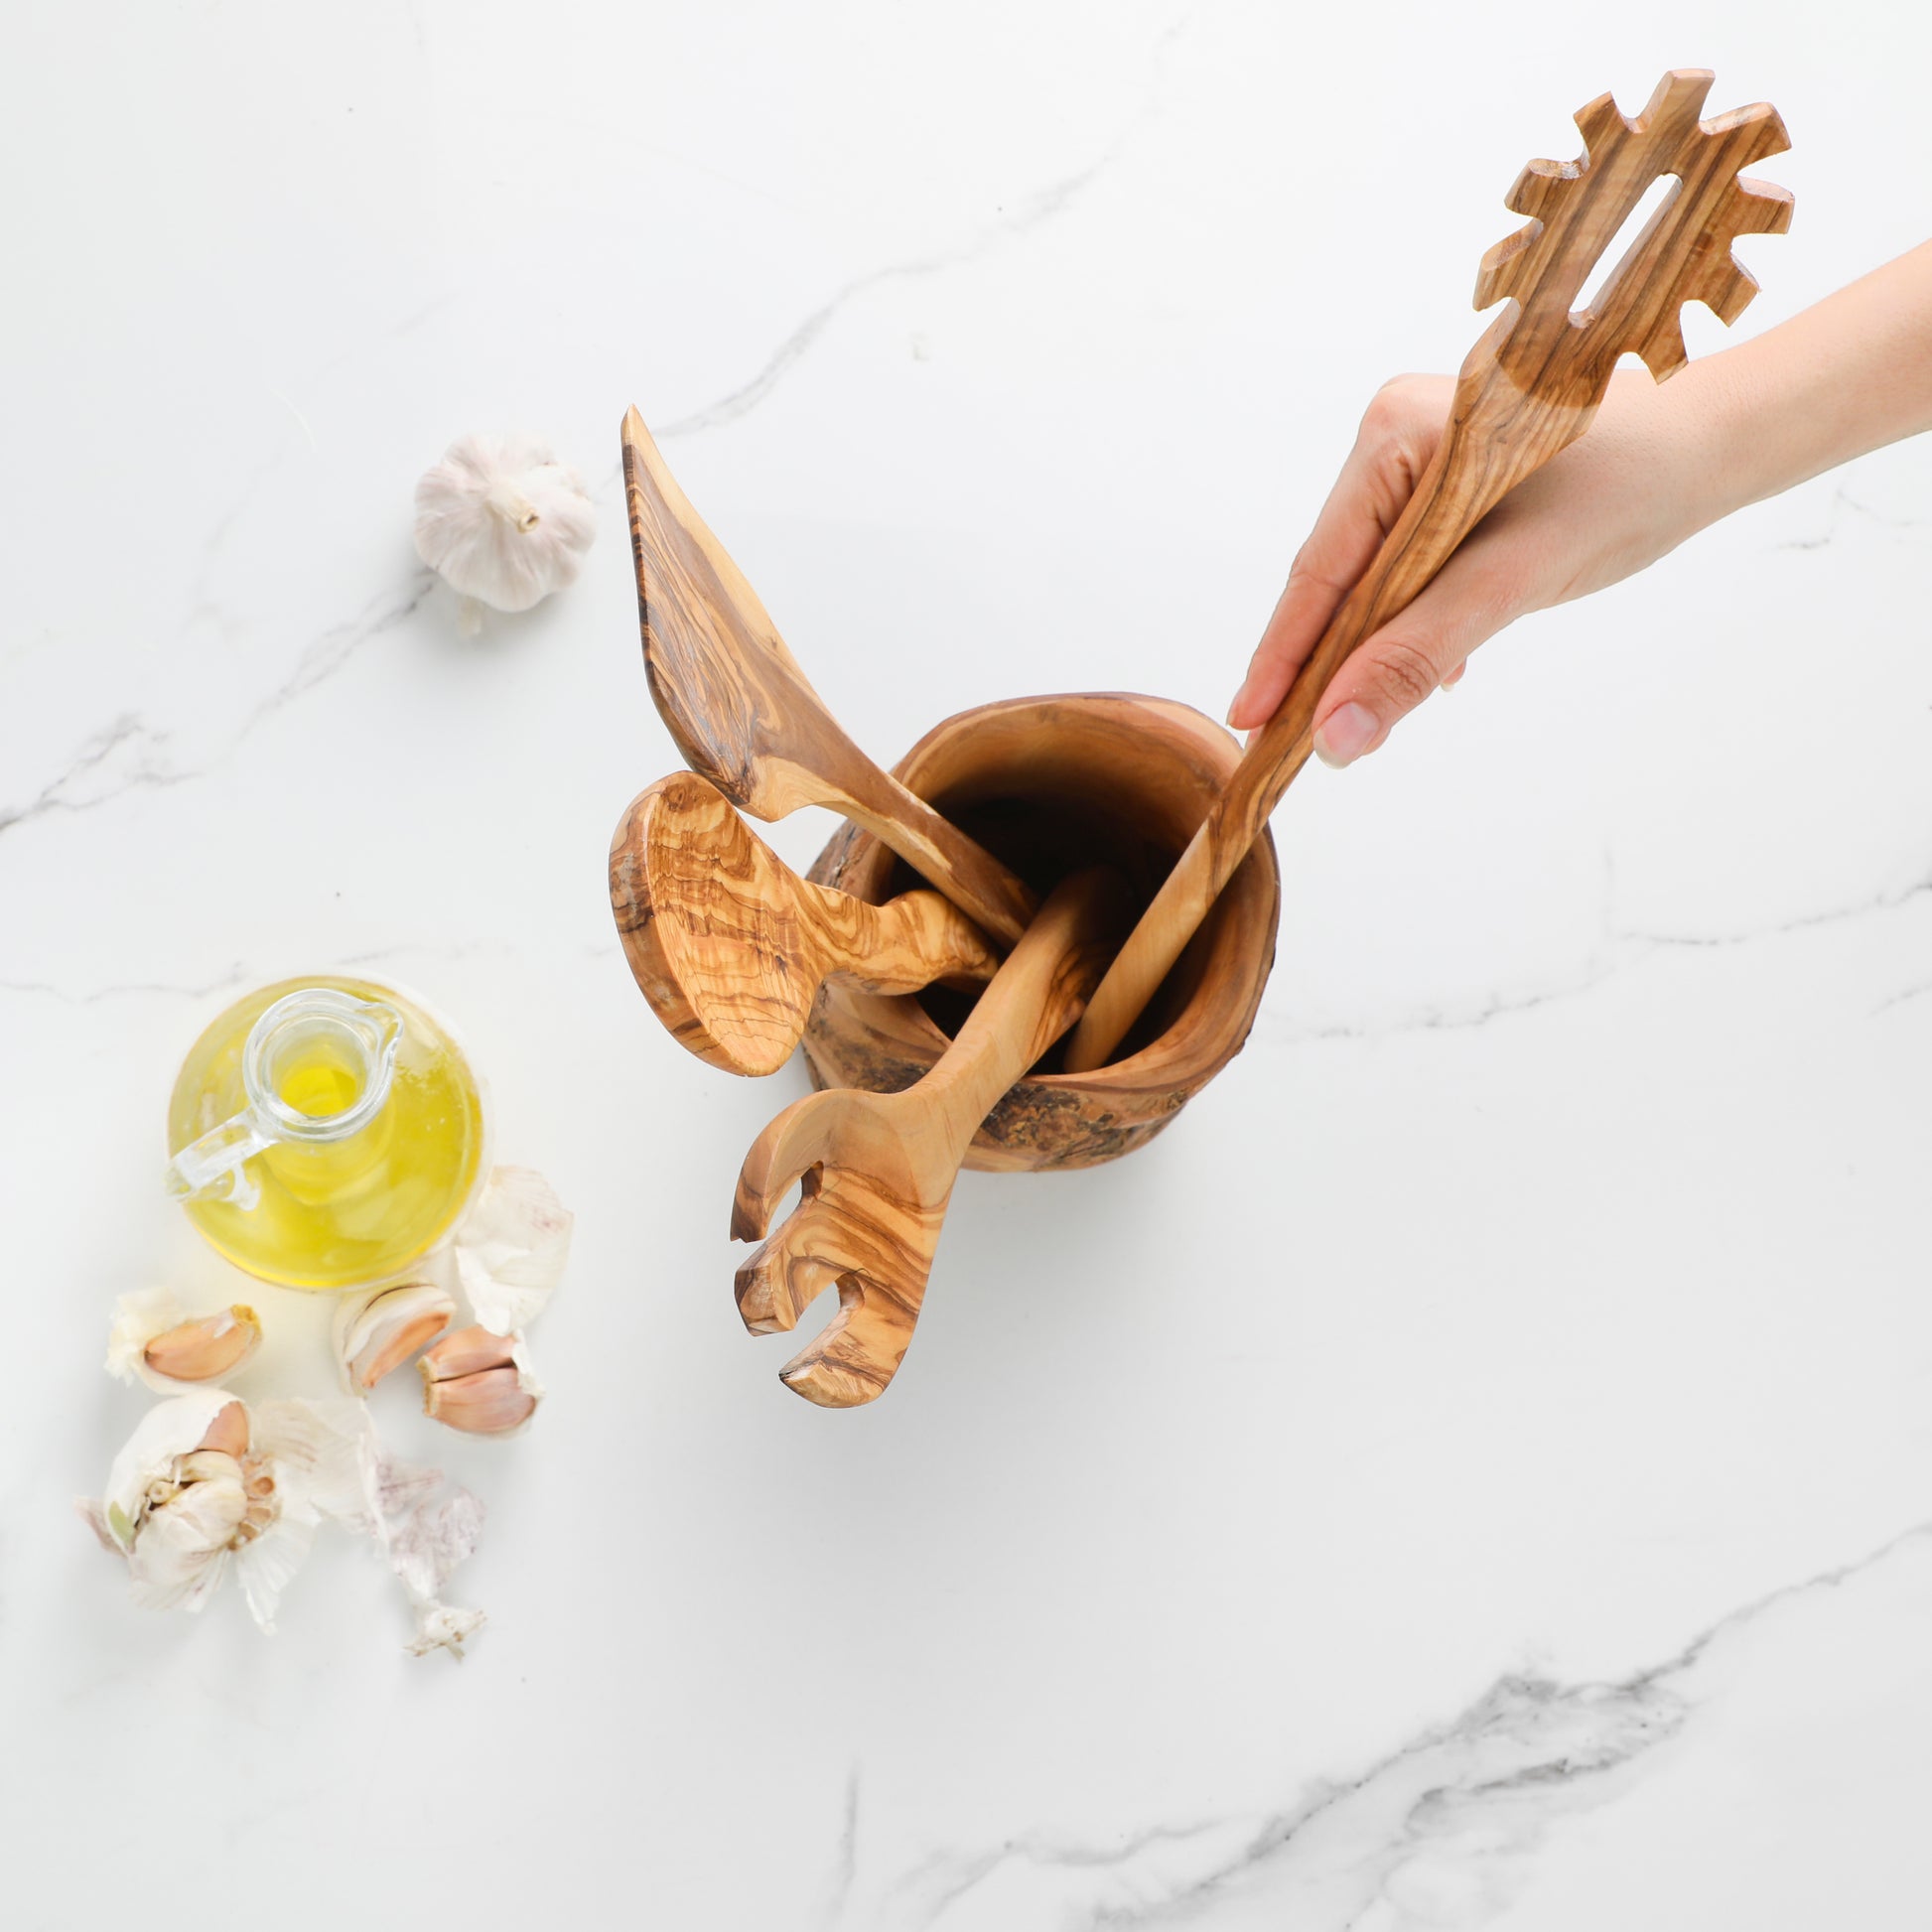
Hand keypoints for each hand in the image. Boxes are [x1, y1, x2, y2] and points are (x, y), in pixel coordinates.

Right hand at [1226, 366, 1730, 764]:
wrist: (1708, 451)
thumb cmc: (1623, 491)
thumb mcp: (1511, 583)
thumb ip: (1415, 657)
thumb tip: (1335, 738)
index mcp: (1394, 431)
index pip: (1321, 568)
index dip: (1283, 655)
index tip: (1248, 726)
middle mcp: (1392, 436)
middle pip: (1337, 576)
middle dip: (1323, 663)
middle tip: (1288, 747)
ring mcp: (1416, 460)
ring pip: (1370, 581)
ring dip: (1370, 652)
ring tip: (1350, 725)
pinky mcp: (1444, 488)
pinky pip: (1405, 570)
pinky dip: (1410, 627)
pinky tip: (1429, 675)